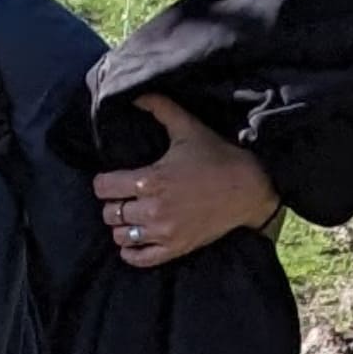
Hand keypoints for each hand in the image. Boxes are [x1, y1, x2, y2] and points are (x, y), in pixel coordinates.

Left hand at [90, 92, 280, 269]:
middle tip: (123, 197)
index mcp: (150, 180)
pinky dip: (131, 251)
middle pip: (110, 213)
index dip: (103, 182)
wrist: (248, 188)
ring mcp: (164, 232)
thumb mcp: (187, 128)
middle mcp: (153, 209)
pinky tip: (134, 240)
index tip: (111, 179)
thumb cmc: (217, 156)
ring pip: (121, 236)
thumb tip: (136, 95)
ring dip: (121, 226)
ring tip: (131, 216)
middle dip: (113, 203)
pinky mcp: (176, 248)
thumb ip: (160, 108)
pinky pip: (139, 258)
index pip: (104, 187)